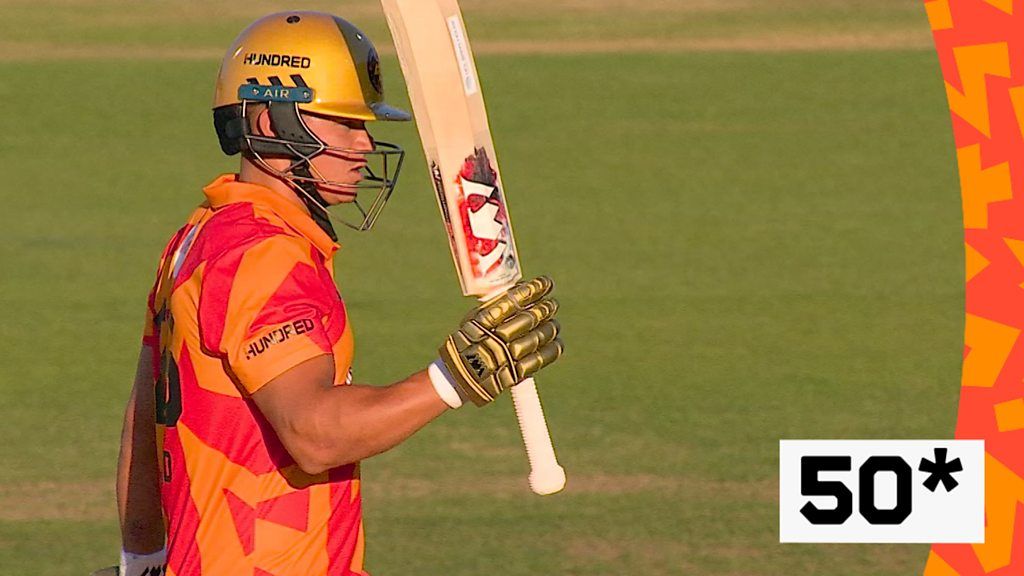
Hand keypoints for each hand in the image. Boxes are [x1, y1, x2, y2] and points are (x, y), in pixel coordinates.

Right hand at [437, 276, 563, 405]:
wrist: (458, 378)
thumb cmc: (468, 342)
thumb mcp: (473, 320)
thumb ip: (495, 306)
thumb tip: (522, 287)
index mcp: (483, 321)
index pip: (514, 300)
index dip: (533, 290)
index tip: (546, 283)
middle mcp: (496, 338)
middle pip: (528, 319)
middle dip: (545, 308)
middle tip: (552, 303)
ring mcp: (506, 357)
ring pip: (537, 338)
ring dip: (550, 327)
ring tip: (554, 322)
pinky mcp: (514, 374)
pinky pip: (539, 360)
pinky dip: (551, 349)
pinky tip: (557, 341)